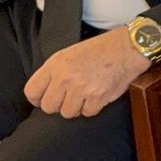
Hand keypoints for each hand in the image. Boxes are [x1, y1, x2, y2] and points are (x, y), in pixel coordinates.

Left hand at [23, 27, 150, 117]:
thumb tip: (45, 93)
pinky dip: (93, 107)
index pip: (32, 91)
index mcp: (56, 64)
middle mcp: (66, 76)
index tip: (45, 99)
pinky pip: (88, 112)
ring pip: (67, 113)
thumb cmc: (102, 49)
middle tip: (70, 97)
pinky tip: (98, 95)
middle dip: (59, 105)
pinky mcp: (98, 96)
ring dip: (77, 107)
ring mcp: (81, 87)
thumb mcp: (71, 53)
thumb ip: (55, 72)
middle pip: (48, 106)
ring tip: (86, 95)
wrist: (128, 47)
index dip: (38, 99)